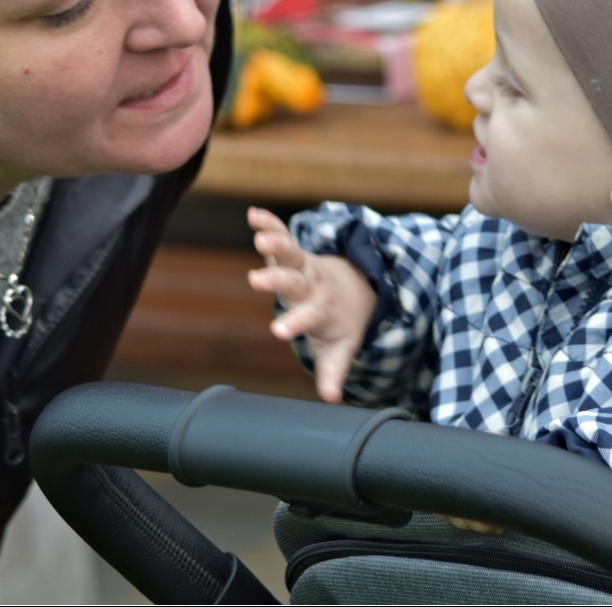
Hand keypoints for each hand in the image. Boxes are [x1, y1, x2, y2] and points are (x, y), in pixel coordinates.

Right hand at [247, 207, 377, 401]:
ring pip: (291, 254)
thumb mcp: (340, 348)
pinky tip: (253, 213)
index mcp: (321, 309)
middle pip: (295, 281)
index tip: (278, 331)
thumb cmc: (341, 323)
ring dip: (276, 244)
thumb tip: (332, 398)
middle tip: (256, 280)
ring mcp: (304, 265)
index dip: (294, 323)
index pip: (308, 316)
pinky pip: (283, 233)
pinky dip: (269, 223)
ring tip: (261, 238)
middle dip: (277, 280)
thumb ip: (334, 371)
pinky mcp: (295, 252)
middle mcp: (312, 284)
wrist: (357, 290)